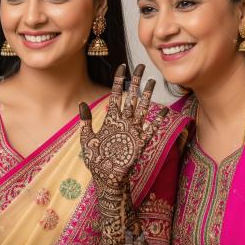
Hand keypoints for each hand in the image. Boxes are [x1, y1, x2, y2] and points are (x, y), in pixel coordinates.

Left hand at [78, 64, 167, 188]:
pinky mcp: (141, 143)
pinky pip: (151, 130)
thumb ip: (86, 121)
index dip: (119, 80)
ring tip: (152, 80)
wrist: (106, 178)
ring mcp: (133, 131)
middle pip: (132, 96)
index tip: (122, 67)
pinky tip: (163, 111)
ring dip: (147, 95)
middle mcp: (124, 121)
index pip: (116, 94)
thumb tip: (81, 103)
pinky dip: (157, 121)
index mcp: (111, 119)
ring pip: (142, 108)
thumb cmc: (96, 160)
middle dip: (136, 81)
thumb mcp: (87, 139)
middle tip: (141, 65)